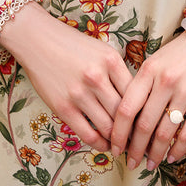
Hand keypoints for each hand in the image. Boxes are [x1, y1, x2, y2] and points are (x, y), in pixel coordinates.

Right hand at [0, 3, 133, 150]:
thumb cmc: (73, 45)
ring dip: (118, 140)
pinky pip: (88, 134)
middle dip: (134, 130)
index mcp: (111, 60)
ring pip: (108, 127)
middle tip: (140, 140)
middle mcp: (97, 76)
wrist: (38, 40)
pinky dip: (100, 144)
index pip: (136, 93)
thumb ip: (117, 72)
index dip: (144, 112)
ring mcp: (79, 93)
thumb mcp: (101, 50)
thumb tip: (137, 100)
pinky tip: (105, 144)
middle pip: (124, 113)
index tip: (147, 122)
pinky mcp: (63, 107)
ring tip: (124, 145)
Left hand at [109, 31, 185, 169]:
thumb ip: (138, 89)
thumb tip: (124, 125)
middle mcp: (166, 82)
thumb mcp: (151, 64)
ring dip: (155, 154)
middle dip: (135, 149)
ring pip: (165, 133)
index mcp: (148, 71)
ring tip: (150, 164)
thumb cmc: (172, 58)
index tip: (115, 147)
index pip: (127, 108)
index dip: (118, 133)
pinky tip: (171, 157)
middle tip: (131, 163)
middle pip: (145, 125)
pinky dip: (178, 150)